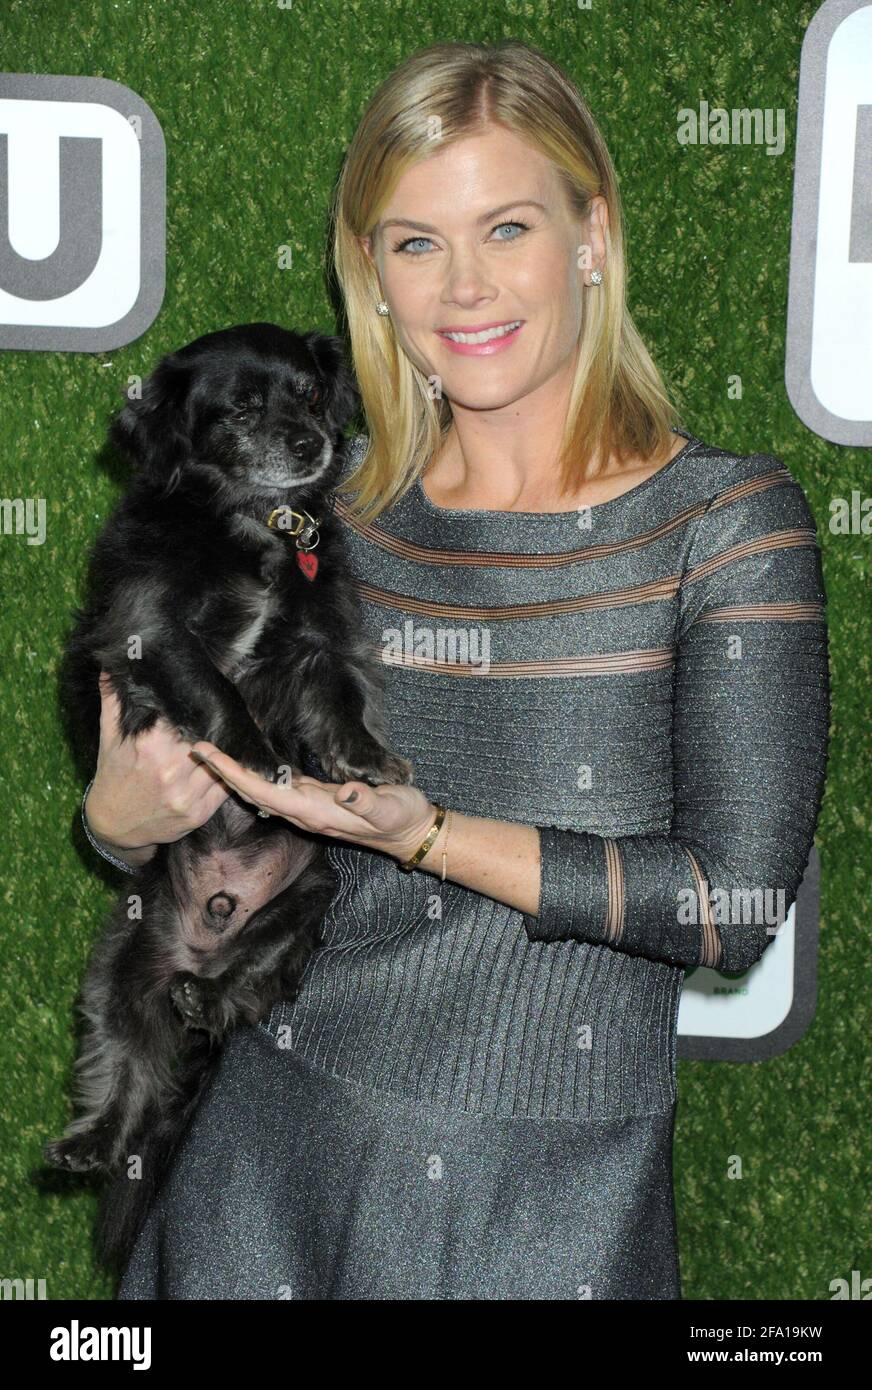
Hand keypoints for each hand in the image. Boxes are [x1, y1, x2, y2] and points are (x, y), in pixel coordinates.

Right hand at [86, 671, 231, 848]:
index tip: (214, 693)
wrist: (113, 825)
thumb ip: (114, 698)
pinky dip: (233, 772)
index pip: (190, 716)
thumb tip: (112, 663)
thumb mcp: (110, 736)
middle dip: (223, 723)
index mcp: (150, 744)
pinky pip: (226, 786)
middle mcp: (170, 770)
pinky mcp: (199, 813)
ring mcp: (186, 794)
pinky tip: (240, 759)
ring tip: (248, 729)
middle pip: (212, 737)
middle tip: (237, 709)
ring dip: (234, 746)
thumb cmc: (114, 773)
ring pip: (224, 761)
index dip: (204, 704)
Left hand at [188, 740, 436, 859]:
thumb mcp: (391, 808)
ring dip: (235, 774)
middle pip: (253, 792)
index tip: (210, 757)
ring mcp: (307, 807)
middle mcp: (304, 812)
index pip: (264, 792)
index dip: (235, 775)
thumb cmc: (402, 817)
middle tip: (196, 748)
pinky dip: (255, 774)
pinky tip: (246, 764)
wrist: (411, 832)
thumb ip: (368, 802)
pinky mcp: (315, 799)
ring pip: (261, 790)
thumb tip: (346, 794)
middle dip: (223, 772)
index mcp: (315, 812)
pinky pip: (276, 787)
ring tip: (211, 754)